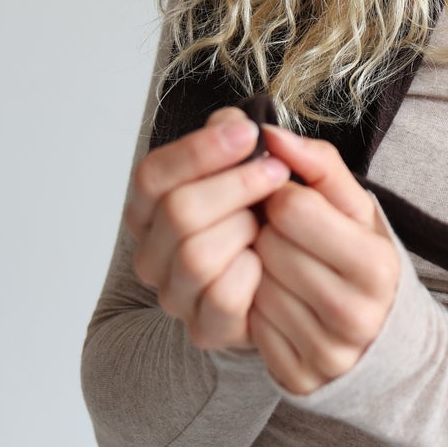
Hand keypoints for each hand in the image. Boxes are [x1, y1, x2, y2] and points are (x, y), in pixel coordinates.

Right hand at [125, 107, 292, 351]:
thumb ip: (246, 139)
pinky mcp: (204, 327)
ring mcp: (175, 294)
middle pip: (177, 211)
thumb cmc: (268, 217)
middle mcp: (152, 254)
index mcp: (151, 210)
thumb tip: (237, 119)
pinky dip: (253, 272)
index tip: (247, 132)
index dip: (198, 150)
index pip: (152, 175)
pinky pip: (222, 297)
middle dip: (235, 185)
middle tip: (277, 172)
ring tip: (269, 221)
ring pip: (196, 255)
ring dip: (244, 229)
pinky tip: (266, 260)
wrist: (296, 280)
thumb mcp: (263, 168)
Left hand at [247, 123, 401, 395]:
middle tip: (280, 234)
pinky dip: (254, 305)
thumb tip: (270, 134)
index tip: (286, 198)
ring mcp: (326, 352)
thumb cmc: (362, 258)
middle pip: (269, 246)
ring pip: (254, 284)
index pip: (293, 208)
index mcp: (376, 265)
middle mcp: (355, 314)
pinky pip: (249, 325)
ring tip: (279, 266)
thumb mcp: (356, 208)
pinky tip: (274, 299)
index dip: (280, 195)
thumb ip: (318, 164)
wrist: (384, 339)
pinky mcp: (298, 376)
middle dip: (266, 232)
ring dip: (257, 267)